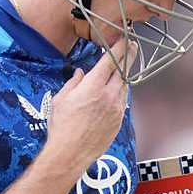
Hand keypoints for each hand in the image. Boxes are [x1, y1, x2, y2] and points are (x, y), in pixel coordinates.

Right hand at [46, 38, 137, 170]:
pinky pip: (122, 102)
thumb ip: (73, 83)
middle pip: (123, 71)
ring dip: (122, 77)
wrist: (70, 154)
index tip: (126, 39)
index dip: (120, 47)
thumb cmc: (61, 127)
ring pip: (124, 87)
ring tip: (118, 72)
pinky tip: (112, 94)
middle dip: (128, 57)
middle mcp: (108, 96)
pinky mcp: (119, 121)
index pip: (112, 60)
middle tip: (131, 48)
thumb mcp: (60, 100)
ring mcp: (116, 109)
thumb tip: (81, 74)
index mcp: (93, 86)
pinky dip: (119, 94)